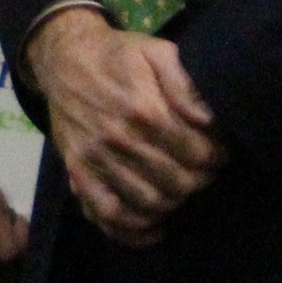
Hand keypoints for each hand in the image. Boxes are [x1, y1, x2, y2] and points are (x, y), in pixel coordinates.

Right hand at [25, 10, 224, 244]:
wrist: (63, 57)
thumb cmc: (117, 54)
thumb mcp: (156, 51)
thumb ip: (186, 83)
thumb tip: (208, 120)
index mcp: (145, 109)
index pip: (199, 155)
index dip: (217, 157)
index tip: (218, 152)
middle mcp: (121, 139)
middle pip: (179, 183)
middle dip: (200, 180)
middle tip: (201, 171)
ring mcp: (97, 159)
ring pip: (150, 203)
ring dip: (174, 202)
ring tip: (180, 188)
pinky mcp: (78, 171)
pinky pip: (106, 214)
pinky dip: (133, 231)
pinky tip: (154, 228)